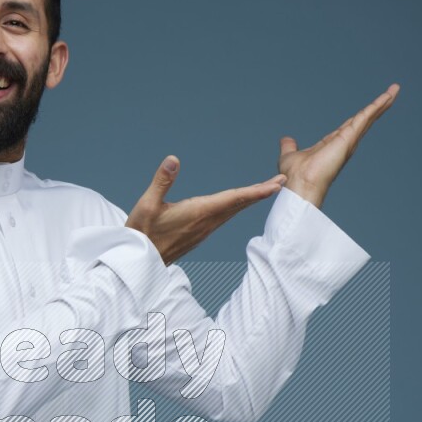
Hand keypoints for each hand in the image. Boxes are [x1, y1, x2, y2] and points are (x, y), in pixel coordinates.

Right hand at [125, 156, 287, 265]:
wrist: (139, 262)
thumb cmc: (141, 234)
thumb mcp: (146, 205)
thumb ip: (161, 181)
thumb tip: (174, 159)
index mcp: (198, 213)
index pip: (233, 199)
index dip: (256, 191)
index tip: (276, 184)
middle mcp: (206, 222)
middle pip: (239, 204)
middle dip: (261, 192)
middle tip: (281, 181)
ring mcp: (204, 230)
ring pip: (233, 211)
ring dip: (251, 199)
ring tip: (267, 188)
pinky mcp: (199, 233)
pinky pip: (224, 217)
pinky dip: (237, 206)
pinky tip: (239, 202)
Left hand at [279, 83, 400, 209]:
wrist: (300, 186)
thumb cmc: (295, 177)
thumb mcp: (290, 156)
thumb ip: (290, 147)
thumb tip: (286, 140)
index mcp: (332, 145)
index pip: (349, 127)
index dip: (359, 117)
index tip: (369, 110)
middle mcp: (344, 143)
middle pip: (364, 121)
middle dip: (377, 108)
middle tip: (391, 94)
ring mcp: (348, 141)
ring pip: (367, 117)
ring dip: (381, 104)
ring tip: (394, 90)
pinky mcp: (349, 138)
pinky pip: (365, 117)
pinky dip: (376, 106)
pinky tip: (387, 95)